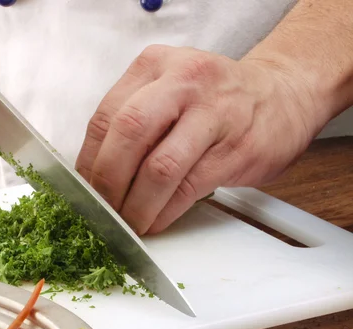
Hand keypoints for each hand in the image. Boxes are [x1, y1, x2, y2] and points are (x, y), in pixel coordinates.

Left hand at [75, 45, 320, 234]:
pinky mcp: (236, 149)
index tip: (83, 191)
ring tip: (128, 224)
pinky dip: (164, 212)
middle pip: (129, 135)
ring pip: (160, 168)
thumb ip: (131, 121)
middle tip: (102, 211)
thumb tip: (94, 175)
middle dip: (108, 183)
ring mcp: (214, 114)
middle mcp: (183, 82)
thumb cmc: (215, 99)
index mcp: (155, 65)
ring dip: (136, 206)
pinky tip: (155, 221)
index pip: (105, 117)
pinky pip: (188, 188)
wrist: (284, 94)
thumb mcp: (168, 89)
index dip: (88, 162)